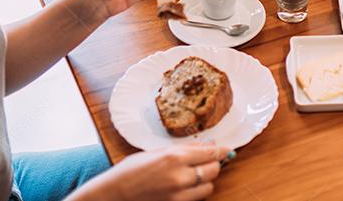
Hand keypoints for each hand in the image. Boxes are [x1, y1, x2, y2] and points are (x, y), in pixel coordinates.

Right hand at [79, 144, 230, 200]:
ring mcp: (179, 195)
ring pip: (209, 186)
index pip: (210, 153)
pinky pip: (197, 198)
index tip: (227, 148)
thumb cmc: (130, 170)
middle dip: (214, 164)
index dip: (221, 150)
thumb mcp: (156, 152)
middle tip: (209, 161)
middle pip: (213, 169)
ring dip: (206, 180)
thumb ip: (183, 150)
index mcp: (174, 157)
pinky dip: (197, 192)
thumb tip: (206, 146)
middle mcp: (180, 176)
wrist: (115, 194)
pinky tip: (187, 186)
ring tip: (195, 174)